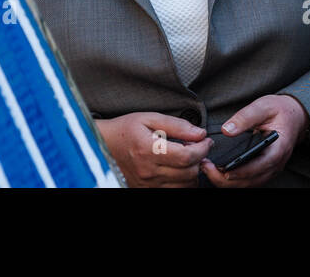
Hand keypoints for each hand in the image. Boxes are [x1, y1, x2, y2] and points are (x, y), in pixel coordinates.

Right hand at [95, 112, 209, 187]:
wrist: (103, 145)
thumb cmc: (125, 130)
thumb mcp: (150, 118)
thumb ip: (177, 125)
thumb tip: (199, 133)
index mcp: (149, 150)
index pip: (187, 156)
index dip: (202, 148)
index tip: (206, 140)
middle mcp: (148, 171)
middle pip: (189, 173)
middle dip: (200, 159)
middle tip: (197, 146)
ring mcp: (147, 184)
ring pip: (184, 185)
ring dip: (193, 171)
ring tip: (188, 157)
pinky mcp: (146, 190)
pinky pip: (174, 190)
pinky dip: (182, 181)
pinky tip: (179, 168)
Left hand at [201, 94, 307, 187]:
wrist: (295, 116)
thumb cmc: (280, 111)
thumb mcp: (264, 106)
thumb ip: (245, 117)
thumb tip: (227, 130)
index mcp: (279, 148)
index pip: (260, 166)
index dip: (241, 171)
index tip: (222, 170)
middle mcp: (276, 163)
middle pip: (251, 180)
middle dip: (227, 179)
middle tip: (206, 168)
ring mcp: (271, 169)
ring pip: (248, 184)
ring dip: (228, 182)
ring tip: (208, 169)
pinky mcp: (264, 170)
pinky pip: (249, 181)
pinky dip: (233, 180)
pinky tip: (218, 171)